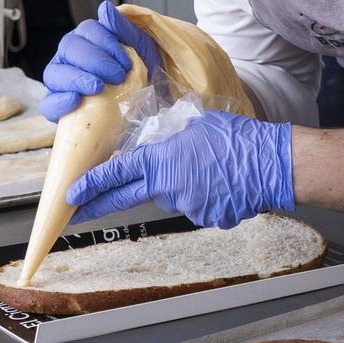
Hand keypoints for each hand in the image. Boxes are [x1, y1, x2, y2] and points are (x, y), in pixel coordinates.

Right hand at [39, 2, 162, 120]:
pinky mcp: (56, 108)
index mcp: (88, 42)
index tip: (125, 61)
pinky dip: (60, 101)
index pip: (87, 30)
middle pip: (69, 47)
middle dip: (94, 60)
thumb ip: (124, 30)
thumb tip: (105, 8)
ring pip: (54, 73)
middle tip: (116, 76)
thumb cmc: (138, 81)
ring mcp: (59, 83)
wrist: (141, 115)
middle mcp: (69, 59)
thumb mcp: (140, 53)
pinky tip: (76, 101)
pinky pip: (48, 103)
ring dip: (76, 78)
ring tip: (97, 88)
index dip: (105, 41)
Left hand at [66, 109, 293, 228]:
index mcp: (161, 160)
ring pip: (172, 197)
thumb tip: (157, 139)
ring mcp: (188, 206)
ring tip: (210, 169)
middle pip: (128, 197)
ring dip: (181, 186)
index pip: (116, 173)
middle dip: (99, 205)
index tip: (72, 196)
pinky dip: (204, 197)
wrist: (272, 163)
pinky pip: (197, 207)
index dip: (91, 185)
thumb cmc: (236, 137)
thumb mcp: (194, 123)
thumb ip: (168, 135)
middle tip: (78, 214)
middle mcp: (168, 187)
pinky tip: (223, 183)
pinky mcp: (207, 219)